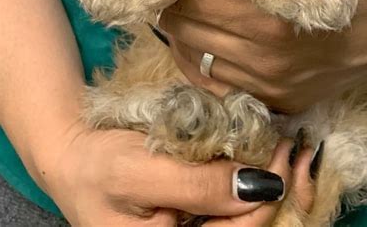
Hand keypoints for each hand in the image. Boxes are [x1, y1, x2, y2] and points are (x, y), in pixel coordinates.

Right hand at [41, 121, 313, 225]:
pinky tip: (256, 152)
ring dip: (266, 179)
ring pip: (241, 212)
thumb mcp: (143, 173)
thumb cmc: (99, 166)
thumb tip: (262, 186)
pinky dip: (247, 174)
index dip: (269, 190)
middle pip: (247, 224)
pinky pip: (226, 200)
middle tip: (294, 147)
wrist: (71, 157)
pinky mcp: (189, 211)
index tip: (284, 147)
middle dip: (276, 186)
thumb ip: (198, 185)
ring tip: (282, 146)